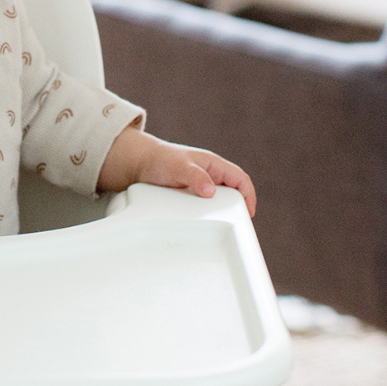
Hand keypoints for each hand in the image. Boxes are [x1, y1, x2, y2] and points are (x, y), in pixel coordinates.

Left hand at [98, 126, 256, 216]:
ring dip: (223, 212)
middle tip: (236, 224)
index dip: (248, 195)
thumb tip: (210, 190)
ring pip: (220, 201)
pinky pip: (206, 206)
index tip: (248, 212)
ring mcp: (202, 185)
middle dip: (237, 207)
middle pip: (233, 193)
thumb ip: (194, 176)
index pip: (240, 179)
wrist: (138, 163)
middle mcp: (210, 175)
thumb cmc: (159, 159)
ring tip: (221, 226)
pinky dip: (209, 214)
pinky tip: (205, 223)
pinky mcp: (192, 195)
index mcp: (213, 164)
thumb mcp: (178, 166)